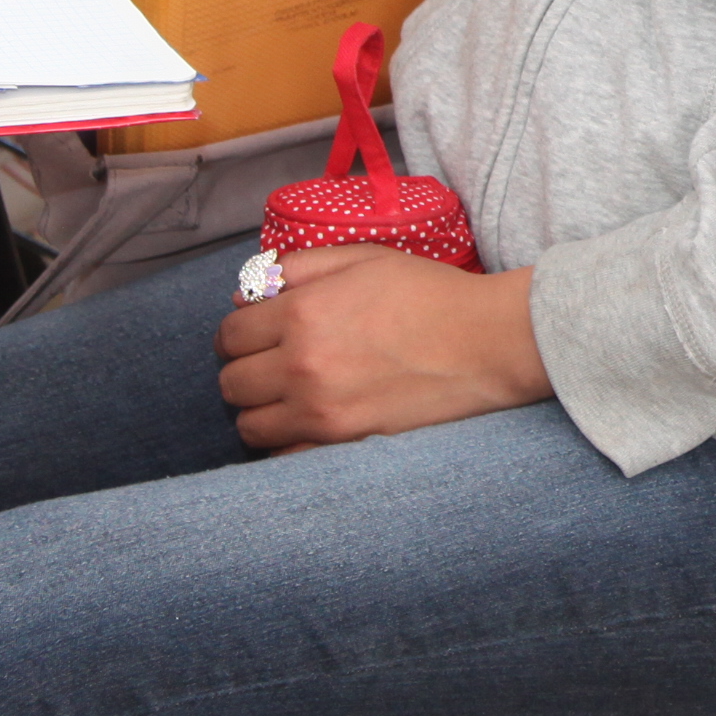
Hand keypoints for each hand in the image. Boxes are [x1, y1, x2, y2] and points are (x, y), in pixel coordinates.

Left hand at [213, 244, 547, 450]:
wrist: (487, 342)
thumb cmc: (430, 294)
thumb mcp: (366, 259)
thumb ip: (301, 267)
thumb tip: (248, 294)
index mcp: (303, 313)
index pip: (229, 335)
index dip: (241, 332)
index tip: (260, 334)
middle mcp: (301, 365)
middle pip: (231, 382)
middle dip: (247, 370)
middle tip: (275, 363)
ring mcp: (320, 409)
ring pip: (248, 424)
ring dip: (262, 409)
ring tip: (291, 395)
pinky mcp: (342, 442)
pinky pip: (281, 456)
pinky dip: (286, 442)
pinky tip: (308, 422)